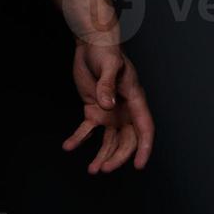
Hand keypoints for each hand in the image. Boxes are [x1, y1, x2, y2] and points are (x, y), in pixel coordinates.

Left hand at [61, 42, 154, 173]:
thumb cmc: (106, 50)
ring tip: (93, 170)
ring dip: (102, 156)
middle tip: (104, 168)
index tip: (139, 165)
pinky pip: (87, 130)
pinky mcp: (93, 111)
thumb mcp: (108, 64)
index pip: (145, 127)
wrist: (90, 44)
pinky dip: (79, 139)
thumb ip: (107, 84)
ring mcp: (109, 112)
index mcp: (135, 99)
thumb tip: (108, 105)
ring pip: (110, 141)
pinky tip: (69, 146)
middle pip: (127, 140)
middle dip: (118, 157)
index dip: (144, 147)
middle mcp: (124, 110)